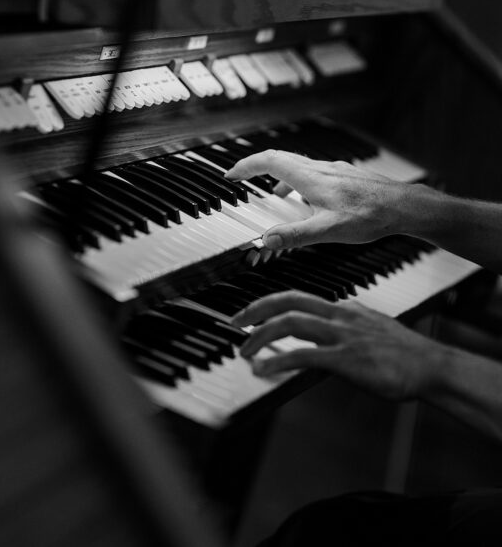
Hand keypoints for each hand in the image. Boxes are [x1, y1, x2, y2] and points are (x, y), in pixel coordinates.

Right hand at [224, 149, 409, 249]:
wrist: (405, 207)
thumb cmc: (370, 216)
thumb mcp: (328, 230)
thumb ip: (295, 235)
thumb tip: (266, 239)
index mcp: (310, 178)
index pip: (269, 162)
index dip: (246, 166)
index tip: (231, 175)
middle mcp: (320, 169)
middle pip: (280, 158)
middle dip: (257, 167)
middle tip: (243, 177)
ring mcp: (334, 170)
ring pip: (298, 165)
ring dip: (280, 176)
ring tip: (275, 195)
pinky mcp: (346, 176)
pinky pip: (314, 172)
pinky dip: (300, 181)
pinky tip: (310, 199)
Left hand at [232, 291, 441, 400]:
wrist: (433, 367)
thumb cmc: (404, 355)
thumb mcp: (368, 333)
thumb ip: (342, 332)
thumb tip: (319, 342)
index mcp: (343, 309)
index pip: (297, 298)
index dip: (269, 304)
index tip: (249, 313)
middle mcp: (339, 316)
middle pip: (287, 301)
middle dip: (255, 310)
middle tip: (234, 323)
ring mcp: (342, 335)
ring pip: (290, 323)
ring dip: (260, 335)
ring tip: (244, 350)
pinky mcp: (347, 358)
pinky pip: (304, 355)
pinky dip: (278, 360)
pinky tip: (262, 369)